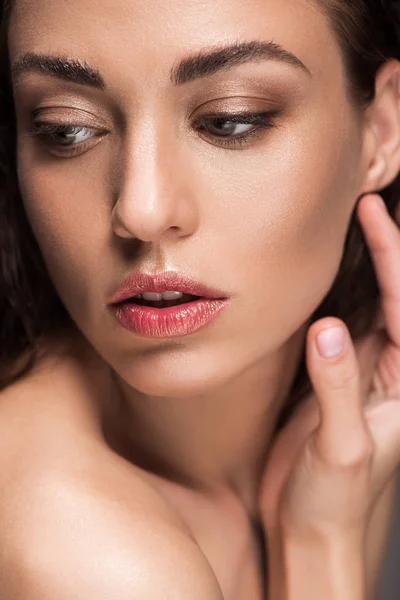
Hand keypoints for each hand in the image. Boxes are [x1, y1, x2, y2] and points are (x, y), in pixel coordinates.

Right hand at [259, 193, 399, 543]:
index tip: (373, 211)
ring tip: (351, 227)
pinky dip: (336, 296)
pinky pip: (341, 328)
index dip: (391, 254)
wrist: (310, 528)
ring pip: (368, 306)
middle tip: (367, 202)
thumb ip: (337, 387)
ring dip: (363, 266)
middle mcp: (389, 371)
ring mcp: (362, 372)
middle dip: (386, 247)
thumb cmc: (334, 500)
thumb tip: (328, 330)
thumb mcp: (339, 446)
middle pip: (394, 296)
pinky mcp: (335, 379)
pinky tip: (324, 278)